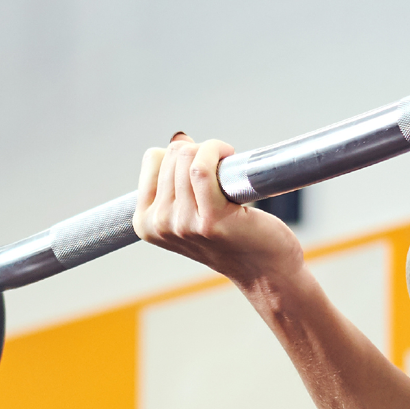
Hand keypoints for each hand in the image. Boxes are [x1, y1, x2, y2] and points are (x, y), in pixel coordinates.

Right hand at [134, 133, 303, 286]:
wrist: (265, 269)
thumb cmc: (234, 235)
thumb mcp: (192, 209)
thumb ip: (177, 178)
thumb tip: (179, 139)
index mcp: (145, 222)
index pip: (154, 159)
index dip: (184, 154)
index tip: (205, 168)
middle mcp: (158, 225)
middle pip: (173, 154)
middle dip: (201, 153)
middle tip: (222, 172)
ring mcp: (182, 225)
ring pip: (187, 157)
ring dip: (214, 151)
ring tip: (230, 170)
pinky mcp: (210, 221)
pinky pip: (202, 169)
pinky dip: (216, 152)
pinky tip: (231, 156)